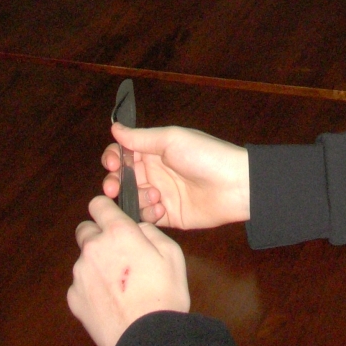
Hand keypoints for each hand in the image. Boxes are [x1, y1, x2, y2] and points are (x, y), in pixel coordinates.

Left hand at [68, 196, 188, 345]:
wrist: (148, 339)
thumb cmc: (164, 293)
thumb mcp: (171, 252)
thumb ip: (149, 231)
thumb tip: (137, 228)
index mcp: (118, 232)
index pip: (99, 204)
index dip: (107, 209)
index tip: (113, 218)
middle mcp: (93, 248)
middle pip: (85, 230)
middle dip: (98, 236)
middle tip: (118, 253)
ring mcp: (80, 274)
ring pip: (84, 259)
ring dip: (96, 263)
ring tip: (118, 284)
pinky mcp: (74, 299)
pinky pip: (81, 284)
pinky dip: (92, 288)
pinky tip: (110, 300)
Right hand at [101, 125, 249, 229]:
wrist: (234, 185)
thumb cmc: (203, 155)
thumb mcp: (171, 140)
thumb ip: (141, 138)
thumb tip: (114, 127)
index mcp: (155, 151)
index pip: (124, 153)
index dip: (112, 158)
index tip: (111, 164)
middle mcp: (155, 172)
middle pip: (123, 179)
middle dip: (115, 183)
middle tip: (114, 188)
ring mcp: (161, 195)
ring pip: (132, 199)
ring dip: (135, 198)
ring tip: (155, 196)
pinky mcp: (168, 216)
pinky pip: (147, 218)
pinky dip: (148, 215)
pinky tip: (161, 208)